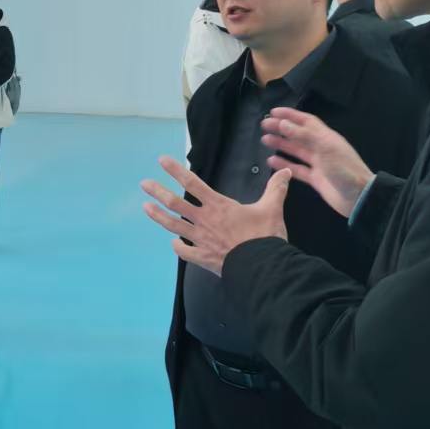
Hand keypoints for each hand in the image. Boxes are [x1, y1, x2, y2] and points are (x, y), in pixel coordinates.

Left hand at [142, 156, 290, 276]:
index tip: (162, 161)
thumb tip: (286, 171)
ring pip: (173, 225)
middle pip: (175, 203)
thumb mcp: (273, 208)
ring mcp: (200, 240)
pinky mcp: (202, 258)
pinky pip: (185, 252)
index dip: (176, 171)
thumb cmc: (264, 236)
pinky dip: (178, 247)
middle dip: (158, 191)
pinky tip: (173, 244)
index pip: (193, 183)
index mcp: (218, 206)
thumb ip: (276, 189)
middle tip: (144, 184)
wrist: (261, 267)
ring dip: (158, 216)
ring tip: (145, 207)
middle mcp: (204, 220)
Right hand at [260, 108, 373, 218]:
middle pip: (298, 134)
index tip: (273, 112)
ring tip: (265, 140)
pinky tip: (271, 161)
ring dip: (281, 144)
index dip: (290, 115)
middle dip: (281, 129)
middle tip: (264, 125)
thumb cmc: (344, 169)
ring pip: (296, 150)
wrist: (359, 196)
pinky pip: (296, 168)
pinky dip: (284, 164)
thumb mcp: (325, 148)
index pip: (306, 121)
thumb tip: (284, 124)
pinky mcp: (315, 178)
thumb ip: (304, 135)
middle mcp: (321, 148)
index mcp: (326, 137)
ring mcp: (318, 163)